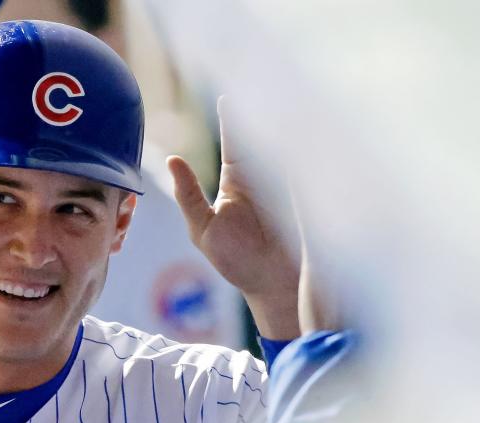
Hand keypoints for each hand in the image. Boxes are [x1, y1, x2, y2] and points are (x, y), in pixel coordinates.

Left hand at [167, 97, 300, 339]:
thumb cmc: (236, 262)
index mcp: (236, 182)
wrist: (272, 286)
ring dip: (284, 123)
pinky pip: (304, 167)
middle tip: (259, 79)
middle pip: (262, 136)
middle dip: (261, 109)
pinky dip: (306, 148)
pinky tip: (305, 128)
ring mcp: (285, 186)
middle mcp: (262, 178)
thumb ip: (189, 195)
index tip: (229, 95)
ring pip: (284, 146)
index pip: (235, 142)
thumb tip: (173, 160)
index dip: (233, 118)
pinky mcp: (306, 197)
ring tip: (281, 95)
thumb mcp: (204, 229)